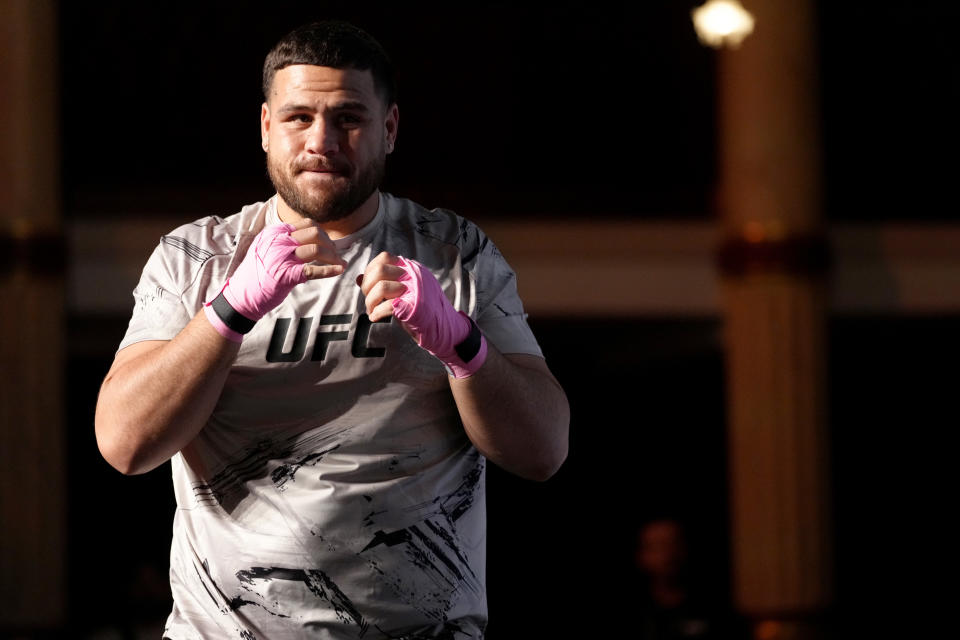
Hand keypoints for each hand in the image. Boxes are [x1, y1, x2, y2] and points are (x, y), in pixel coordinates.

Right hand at [205, 218, 345, 340]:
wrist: (242, 295)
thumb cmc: (257, 273)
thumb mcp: (267, 248)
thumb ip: (285, 240)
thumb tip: (313, 236)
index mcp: (274, 232)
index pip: (307, 224)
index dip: (323, 233)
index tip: (329, 244)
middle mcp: (278, 241)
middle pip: (315, 234)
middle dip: (330, 244)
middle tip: (335, 255)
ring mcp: (282, 258)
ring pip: (316, 249)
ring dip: (333, 256)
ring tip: (339, 263)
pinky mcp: (286, 276)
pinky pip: (313, 270)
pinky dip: (329, 270)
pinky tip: (339, 270)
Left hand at [358, 252, 486, 377]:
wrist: (445, 329)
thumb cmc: (422, 311)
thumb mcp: (403, 292)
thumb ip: (383, 282)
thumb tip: (359, 278)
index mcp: (412, 269)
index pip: (385, 258)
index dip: (370, 270)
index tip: (369, 286)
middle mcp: (415, 276)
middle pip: (379, 271)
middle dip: (367, 286)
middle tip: (369, 300)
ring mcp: (415, 290)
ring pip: (381, 287)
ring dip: (370, 302)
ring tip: (372, 311)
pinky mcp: (414, 307)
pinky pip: (387, 306)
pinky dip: (376, 313)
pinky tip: (376, 318)